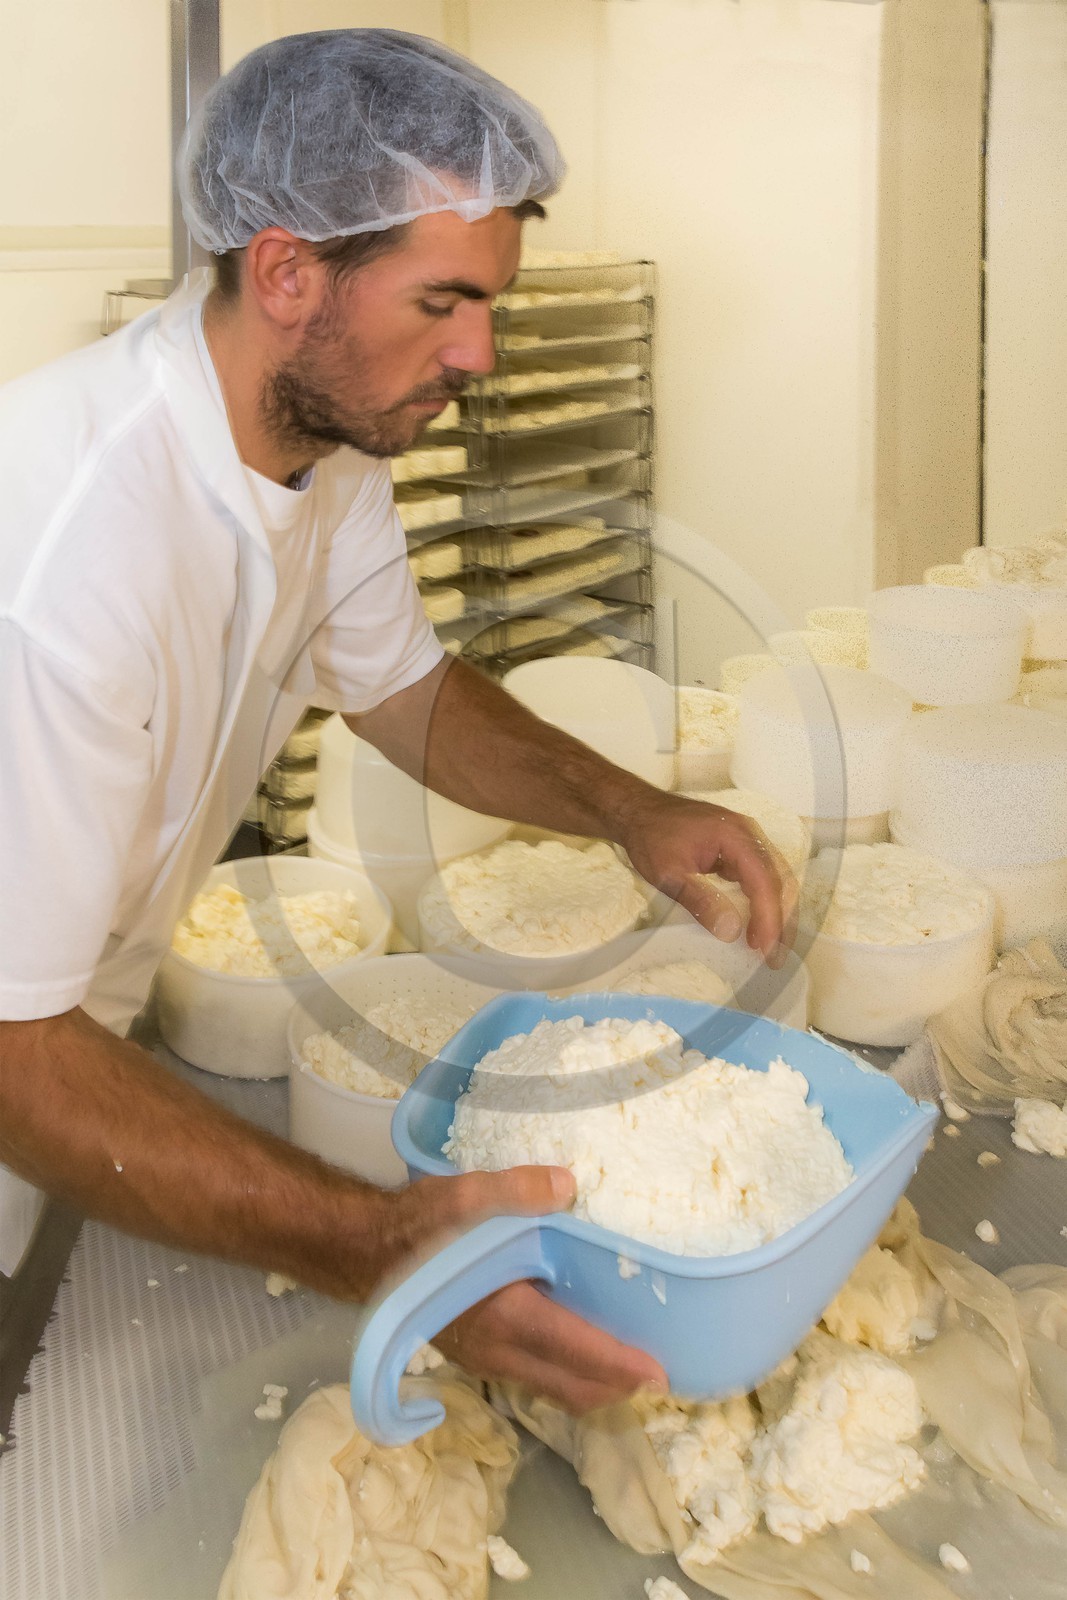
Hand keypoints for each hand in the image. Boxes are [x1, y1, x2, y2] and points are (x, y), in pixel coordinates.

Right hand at [390, 1165, 667, 1412]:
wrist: (365, 1253)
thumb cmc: (418, 1227)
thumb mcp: (465, 1195)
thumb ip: (517, 1190)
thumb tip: (568, 1184)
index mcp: (504, 1316)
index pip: (576, 1350)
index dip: (621, 1365)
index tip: (660, 1372)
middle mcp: (498, 1351)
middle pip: (571, 1388)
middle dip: (617, 1388)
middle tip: (657, 1374)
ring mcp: (485, 1361)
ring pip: (551, 1389)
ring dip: (592, 1386)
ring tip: (628, 1366)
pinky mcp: (477, 1356)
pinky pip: (533, 1379)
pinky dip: (566, 1375)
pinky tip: (578, 1349)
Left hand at [619, 793, 797, 963]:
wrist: (638, 810)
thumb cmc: (650, 838)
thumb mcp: (669, 873)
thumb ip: (699, 900)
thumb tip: (731, 930)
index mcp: (736, 836)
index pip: (763, 881)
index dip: (769, 917)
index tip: (765, 949)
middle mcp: (749, 835)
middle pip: (778, 881)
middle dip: (781, 921)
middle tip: (774, 959)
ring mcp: (745, 841)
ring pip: (773, 880)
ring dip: (775, 914)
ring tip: (770, 948)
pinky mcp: (738, 850)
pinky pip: (759, 877)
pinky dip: (762, 903)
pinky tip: (756, 926)